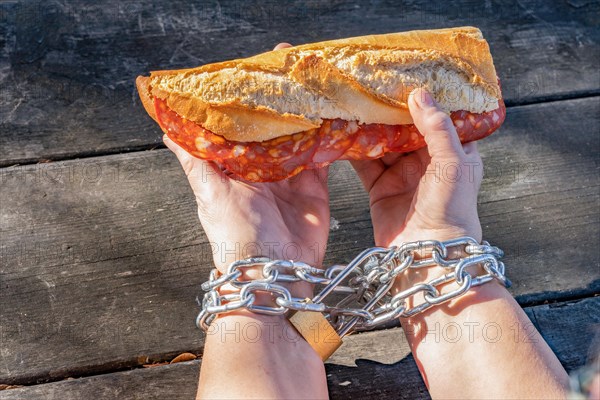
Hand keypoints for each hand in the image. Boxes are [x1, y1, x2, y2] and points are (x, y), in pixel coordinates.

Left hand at [164, 44, 329, 299]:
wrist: (274, 273)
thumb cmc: (236, 234)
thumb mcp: (211, 192)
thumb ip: (195, 160)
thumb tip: (166, 129)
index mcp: (235, 164)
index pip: (240, 122)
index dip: (246, 97)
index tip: (253, 67)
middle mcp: (262, 166)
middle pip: (272, 124)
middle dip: (280, 96)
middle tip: (289, 64)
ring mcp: (290, 174)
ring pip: (299, 134)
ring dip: (305, 110)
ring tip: (313, 80)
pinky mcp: (315, 186)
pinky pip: (322, 155)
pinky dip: (328, 136)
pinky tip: (333, 114)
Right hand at [351, 88, 482, 248]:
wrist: (428, 256)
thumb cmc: (452, 210)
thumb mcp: (453, 162)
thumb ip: (437, 127)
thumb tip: (419, 93)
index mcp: (454, 152)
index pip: (440, 117)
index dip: (425, 99)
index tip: (408, 77)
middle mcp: (428, 162)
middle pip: (406, 128)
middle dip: (390, 110)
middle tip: (373, 86)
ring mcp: (402, 176)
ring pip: (383, 144)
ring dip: (370, 128)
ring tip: (355, 105)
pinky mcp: (380, 190)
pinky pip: (366, 164)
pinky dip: (355, 150)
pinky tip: (344, 134)